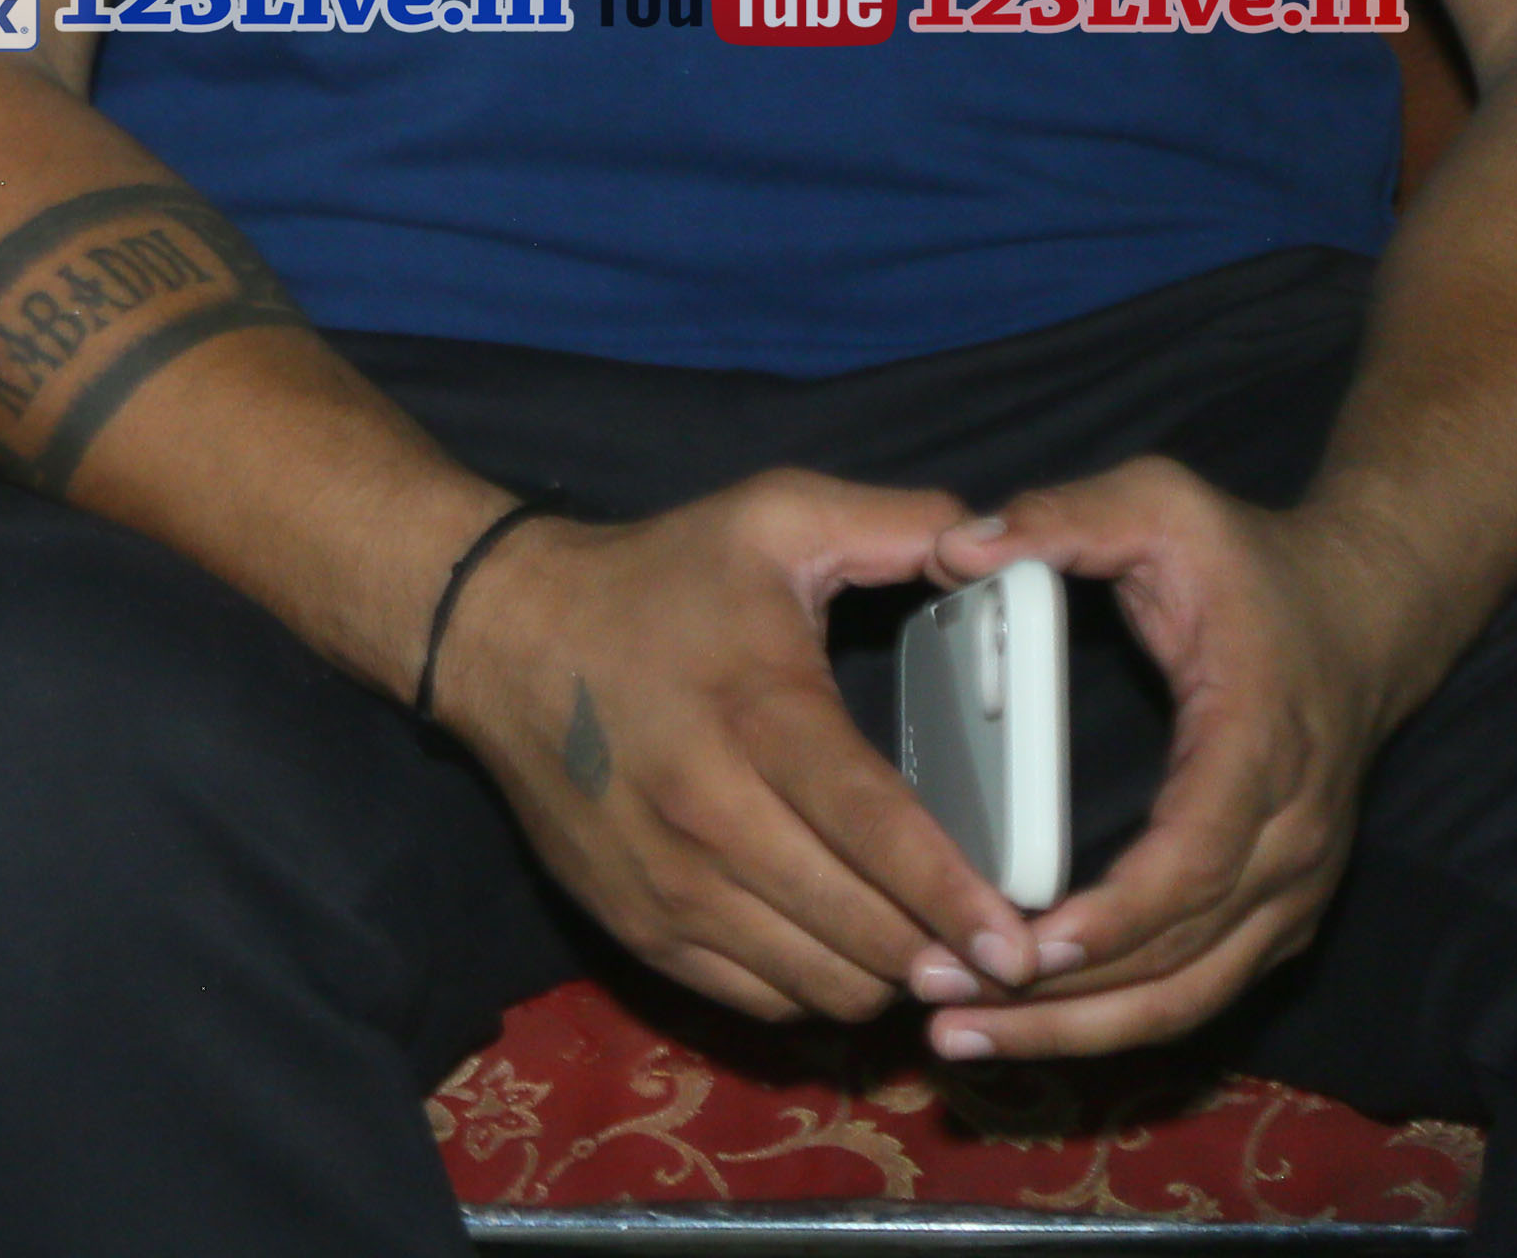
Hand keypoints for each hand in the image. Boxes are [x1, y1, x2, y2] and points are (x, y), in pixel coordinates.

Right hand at [433, 471, 1012, 1020]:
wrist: (498, 636)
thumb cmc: (653, 580)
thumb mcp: (770, 517)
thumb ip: (892, 522)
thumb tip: (993, 546)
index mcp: (755, 711)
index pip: (868, 823)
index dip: (950, 892)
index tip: (1018, 943)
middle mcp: (707, 811)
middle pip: (857, 926)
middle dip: (945, 953)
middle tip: (1002, 952)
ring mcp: (667, 881)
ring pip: (819, 980)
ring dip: (887, 976)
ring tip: (927, 947)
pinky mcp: (637, 924)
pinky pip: (762, 998)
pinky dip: (818, 987)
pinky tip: (841, 945)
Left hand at [923, 463, 1418, 1060]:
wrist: (1359, 615)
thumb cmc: (1243, 561)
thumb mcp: (1159, 505)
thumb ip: (1063, 517)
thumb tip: (958, 545)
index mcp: (1258, 744)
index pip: (1197, 855)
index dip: (1117, 911)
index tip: (1026, 943)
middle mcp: (1289, 835)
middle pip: (1186, 953)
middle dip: (1065, 996)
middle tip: (945, 1007)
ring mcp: (1290, 885)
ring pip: (1191, 994)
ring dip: (1078, 1030)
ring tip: (959, 1040)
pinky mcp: (1271, 911)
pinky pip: (1196, 989)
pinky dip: (1112, 1020)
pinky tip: (1019, 1031)